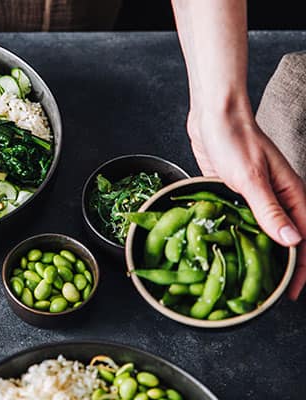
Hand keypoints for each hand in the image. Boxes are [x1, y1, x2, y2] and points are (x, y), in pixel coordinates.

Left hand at [187, 103, 305, 299]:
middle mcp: (277, 199)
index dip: (301, 269)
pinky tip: (224, 252)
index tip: (288, 293)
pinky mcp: (234, 195)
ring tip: (244, 279)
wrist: (213, 117)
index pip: (305, 240)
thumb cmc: (236, 141)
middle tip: (263, 292)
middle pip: (285, 241)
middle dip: (278, 267)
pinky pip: (240, 222)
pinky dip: (237, 237)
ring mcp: (255, 198)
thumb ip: (270, 210)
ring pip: (262, 234)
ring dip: (256, 254)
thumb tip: (292, 241)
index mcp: (291, 195)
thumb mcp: (252, 179)